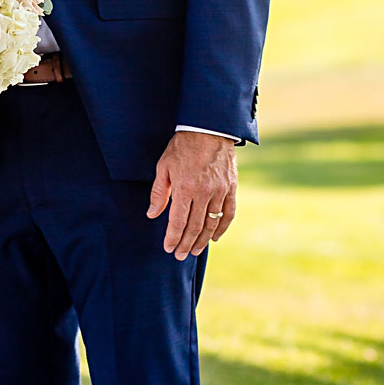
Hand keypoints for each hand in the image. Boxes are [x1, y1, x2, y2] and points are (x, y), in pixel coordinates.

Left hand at [148, 131, 237, 259]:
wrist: (209, 129)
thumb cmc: (182, 147)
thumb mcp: (164, 167)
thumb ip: (159, 192)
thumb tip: (152, 214)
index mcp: (184, 187)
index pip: (178, 221)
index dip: (172, 237)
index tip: (168, 248)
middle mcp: (204, 192)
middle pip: (195, 226)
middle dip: (186, 243)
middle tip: (180, 256)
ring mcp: (220, 191)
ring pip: (212, 223)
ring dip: (203, 240)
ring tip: (194, 251)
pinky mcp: (231, 188)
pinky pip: (229, 212)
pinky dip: (222, 227)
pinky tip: (215, 238)